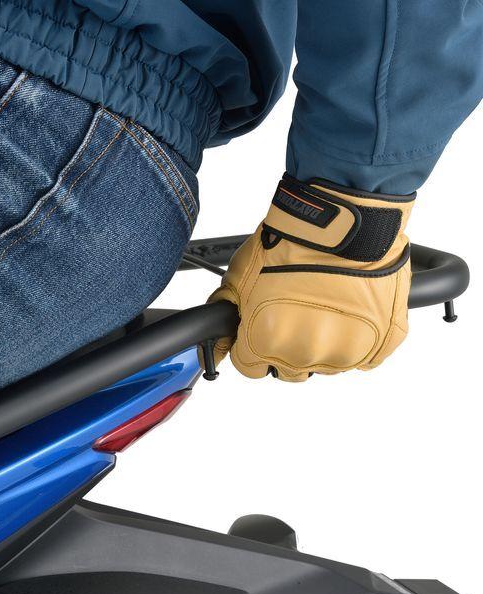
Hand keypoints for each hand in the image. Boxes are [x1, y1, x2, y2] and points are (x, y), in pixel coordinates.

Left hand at [209, 174, 414, 381]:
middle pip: (287, 370)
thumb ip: (223, 316)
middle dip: (284, 346)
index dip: (250, 347)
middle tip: (291, 311)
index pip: (251, 367)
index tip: (258, 329)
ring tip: (321, 305)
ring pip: (325, 364)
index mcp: (270, 342)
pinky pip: (365, 356)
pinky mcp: (383, 339)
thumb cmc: (291, 242)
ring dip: (321, 343)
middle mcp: (309, 353)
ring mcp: (350, 349)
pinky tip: (347, 311)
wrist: (342, 219)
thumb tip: (215, 343)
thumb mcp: (240, 276)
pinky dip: (356, 339)